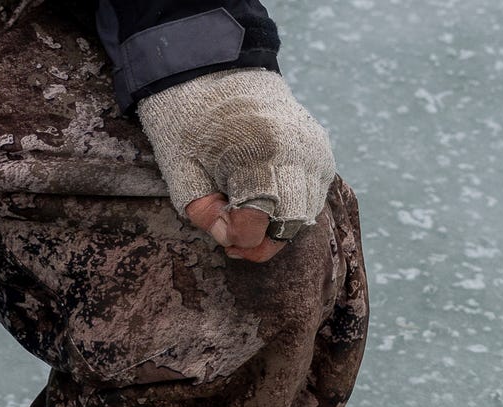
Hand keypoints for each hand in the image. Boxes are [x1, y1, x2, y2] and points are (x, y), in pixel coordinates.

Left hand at [137, 69, 335, 263]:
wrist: (218, 71)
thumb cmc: (192, 122)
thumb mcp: (181, 171)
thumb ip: (205, 214)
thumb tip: (233, 239)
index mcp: (255, 155)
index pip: (257, 224)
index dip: (237, 238)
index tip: (220, 229)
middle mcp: (295, 153)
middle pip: (289, 225)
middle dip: (261, 240)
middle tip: (233, 233)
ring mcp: (313, 149)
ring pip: (306, 213)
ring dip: (277, 223)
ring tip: (247, 212)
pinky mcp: (321, 148)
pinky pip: (313, 193)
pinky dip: (291, 203)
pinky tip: (264, 193)